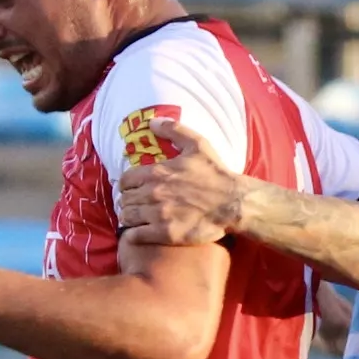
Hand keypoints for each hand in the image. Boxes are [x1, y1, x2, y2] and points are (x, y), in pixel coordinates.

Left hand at [114, 115, 244, 250]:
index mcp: (157, 172)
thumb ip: (173, 130)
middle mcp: (153, 193)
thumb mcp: (198, 144)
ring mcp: (158, 215)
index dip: (126, 185)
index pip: (125, 180)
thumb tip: (152, 122)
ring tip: (135, 219)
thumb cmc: (216, 174)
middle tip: (134, 205)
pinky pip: (135, 235)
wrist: (234, 203)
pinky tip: (138, 233)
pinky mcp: (165, 234)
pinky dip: (132, 235)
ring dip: (128, 217)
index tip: (131, 189)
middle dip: (127, 201)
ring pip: (127, 216)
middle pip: (124, 199)